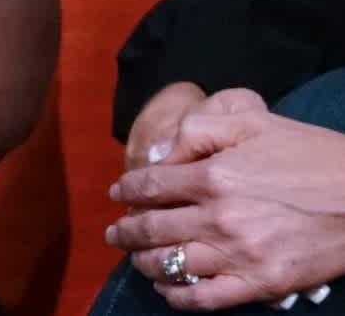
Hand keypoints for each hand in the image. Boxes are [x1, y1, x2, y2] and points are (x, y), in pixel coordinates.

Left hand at [107, 89, 344, 308]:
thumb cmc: (306, 154)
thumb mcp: (249, 121)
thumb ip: (197, 131)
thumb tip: (159, 154)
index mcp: (212, 175)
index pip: (150, 185)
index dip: (126, 189)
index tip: (116, 193)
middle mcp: (219, 217)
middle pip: (153, 227)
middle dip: (126, 229)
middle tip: (114, 231)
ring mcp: (240, 255)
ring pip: (173, 264)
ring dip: (145, 261)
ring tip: (135, 257)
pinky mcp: (262, 284)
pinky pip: (207, 299)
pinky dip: (179, 297)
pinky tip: (167, 289)